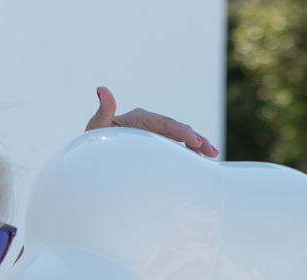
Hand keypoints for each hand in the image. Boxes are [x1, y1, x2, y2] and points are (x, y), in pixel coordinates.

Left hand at [85, 85, 217, 156]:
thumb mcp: (96, 128)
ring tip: (213, 155)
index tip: (194, 141)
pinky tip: (202, 162)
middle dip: (196, 139)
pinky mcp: (157, 147)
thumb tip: (102, 89)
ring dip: (198, 146)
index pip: (165, 123)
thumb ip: (103, 111)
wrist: (94, 158)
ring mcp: (155, 136)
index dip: (181, 132)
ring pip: (181, 139)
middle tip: (211, 151)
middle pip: (177, 129)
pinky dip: (190, 154)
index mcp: (140, 118)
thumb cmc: (93, 143)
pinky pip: (176, 149)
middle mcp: (150, 125)